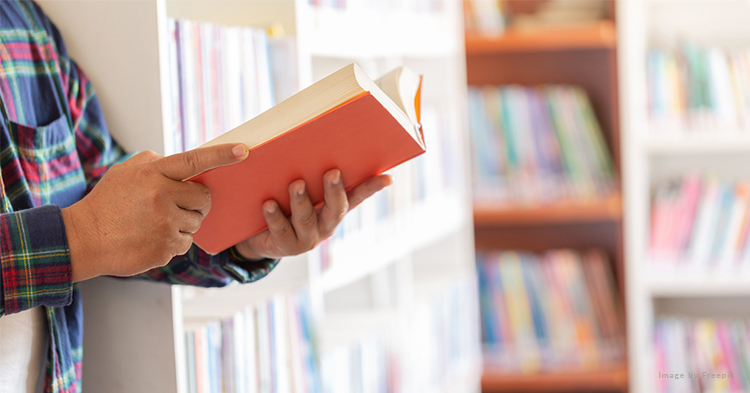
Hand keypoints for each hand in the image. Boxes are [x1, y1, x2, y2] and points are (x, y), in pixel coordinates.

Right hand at [63, 144, 247, 281]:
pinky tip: (152, 238)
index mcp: (153, 174)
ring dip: (184, 223)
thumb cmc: (107, 203)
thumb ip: (154, 163)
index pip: (194, 161)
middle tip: (175, 205)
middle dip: (196, 201)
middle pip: (204, 197)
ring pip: (197, 222)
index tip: (243, 150)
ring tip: (156, 223)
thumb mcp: (124, 172)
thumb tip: (183, 164)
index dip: (221, 155)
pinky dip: (174, 242)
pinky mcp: (165, 247)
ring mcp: (165, 224)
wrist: (83, 239)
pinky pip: (186, 242)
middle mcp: (162, 196)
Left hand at [233, 169, 391, 258]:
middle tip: (332, 172)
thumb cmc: (283, 204)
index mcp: (332, 208)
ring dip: (302, 200)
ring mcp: (308, 237)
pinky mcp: (286, 246)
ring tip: (296, 184)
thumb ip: (303, 170)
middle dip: (334, 190)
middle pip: (336, 209)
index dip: (371, 187)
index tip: (387, 177)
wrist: (260, 237)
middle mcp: (325, 224)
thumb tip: (299, 140)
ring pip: (307, 219)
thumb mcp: (296, 187)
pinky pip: (281, 230)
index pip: (356, 196)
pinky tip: (269, 203)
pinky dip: (275, 216)